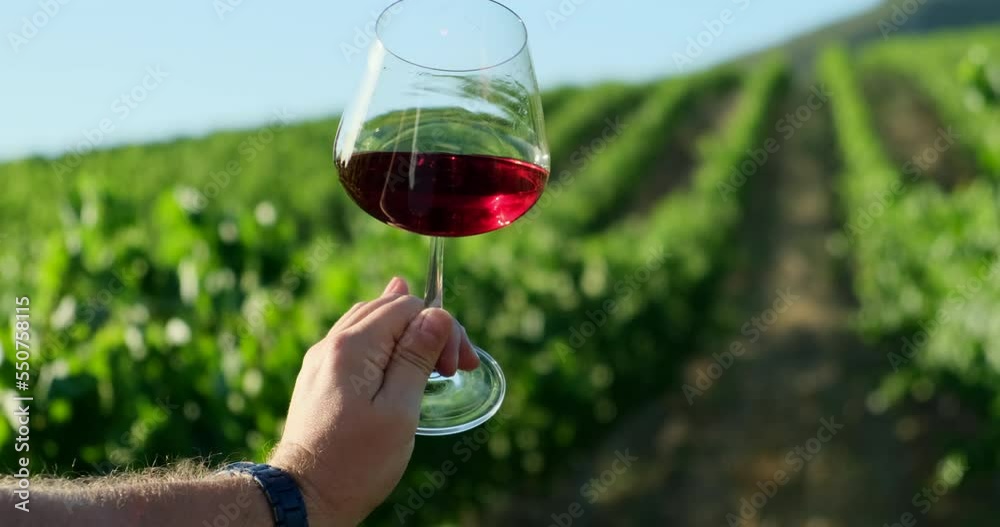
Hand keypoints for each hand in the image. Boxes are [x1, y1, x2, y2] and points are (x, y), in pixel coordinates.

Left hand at [268, 277, 478, 524]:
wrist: (303, 497)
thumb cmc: (357, 462)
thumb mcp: (400, 411)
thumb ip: (417, 358)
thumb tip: (437, 314)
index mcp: (352, 347)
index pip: (407, 307)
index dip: (440, 328)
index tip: (456, 367)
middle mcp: (331, 344)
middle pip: (389, 308)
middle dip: (427, 328)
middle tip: (454, 367)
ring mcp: (321, 360)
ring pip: (371, 321)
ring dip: (407, 334)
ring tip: (433, 363)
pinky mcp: (319, 377)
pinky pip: (355, 341)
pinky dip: (385, 344)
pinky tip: (399, 357)